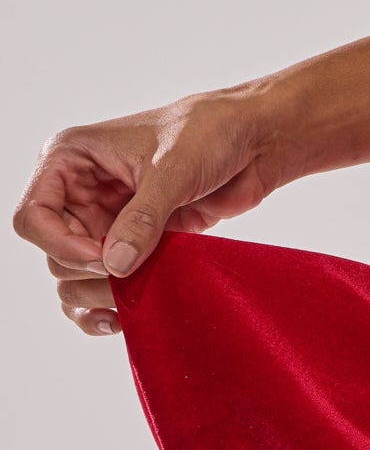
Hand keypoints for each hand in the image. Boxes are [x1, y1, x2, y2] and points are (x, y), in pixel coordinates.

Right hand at [12, 90, 289, 338]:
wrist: (256, 141)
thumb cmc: (210, 132)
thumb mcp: (173, 169)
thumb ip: (143, 218)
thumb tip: (115, 265)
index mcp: (71, 159)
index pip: (33, 217)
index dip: (61, 245)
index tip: (104, 257)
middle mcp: (78, 192)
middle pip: (53, 254)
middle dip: (86, 272)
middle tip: (127, 276)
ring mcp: (105, 220)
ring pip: (73, 276)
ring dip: (97, 293)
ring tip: (130, 297)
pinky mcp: (132, 243)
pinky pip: (101, 285)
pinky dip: (106, 305)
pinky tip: (123, 317)